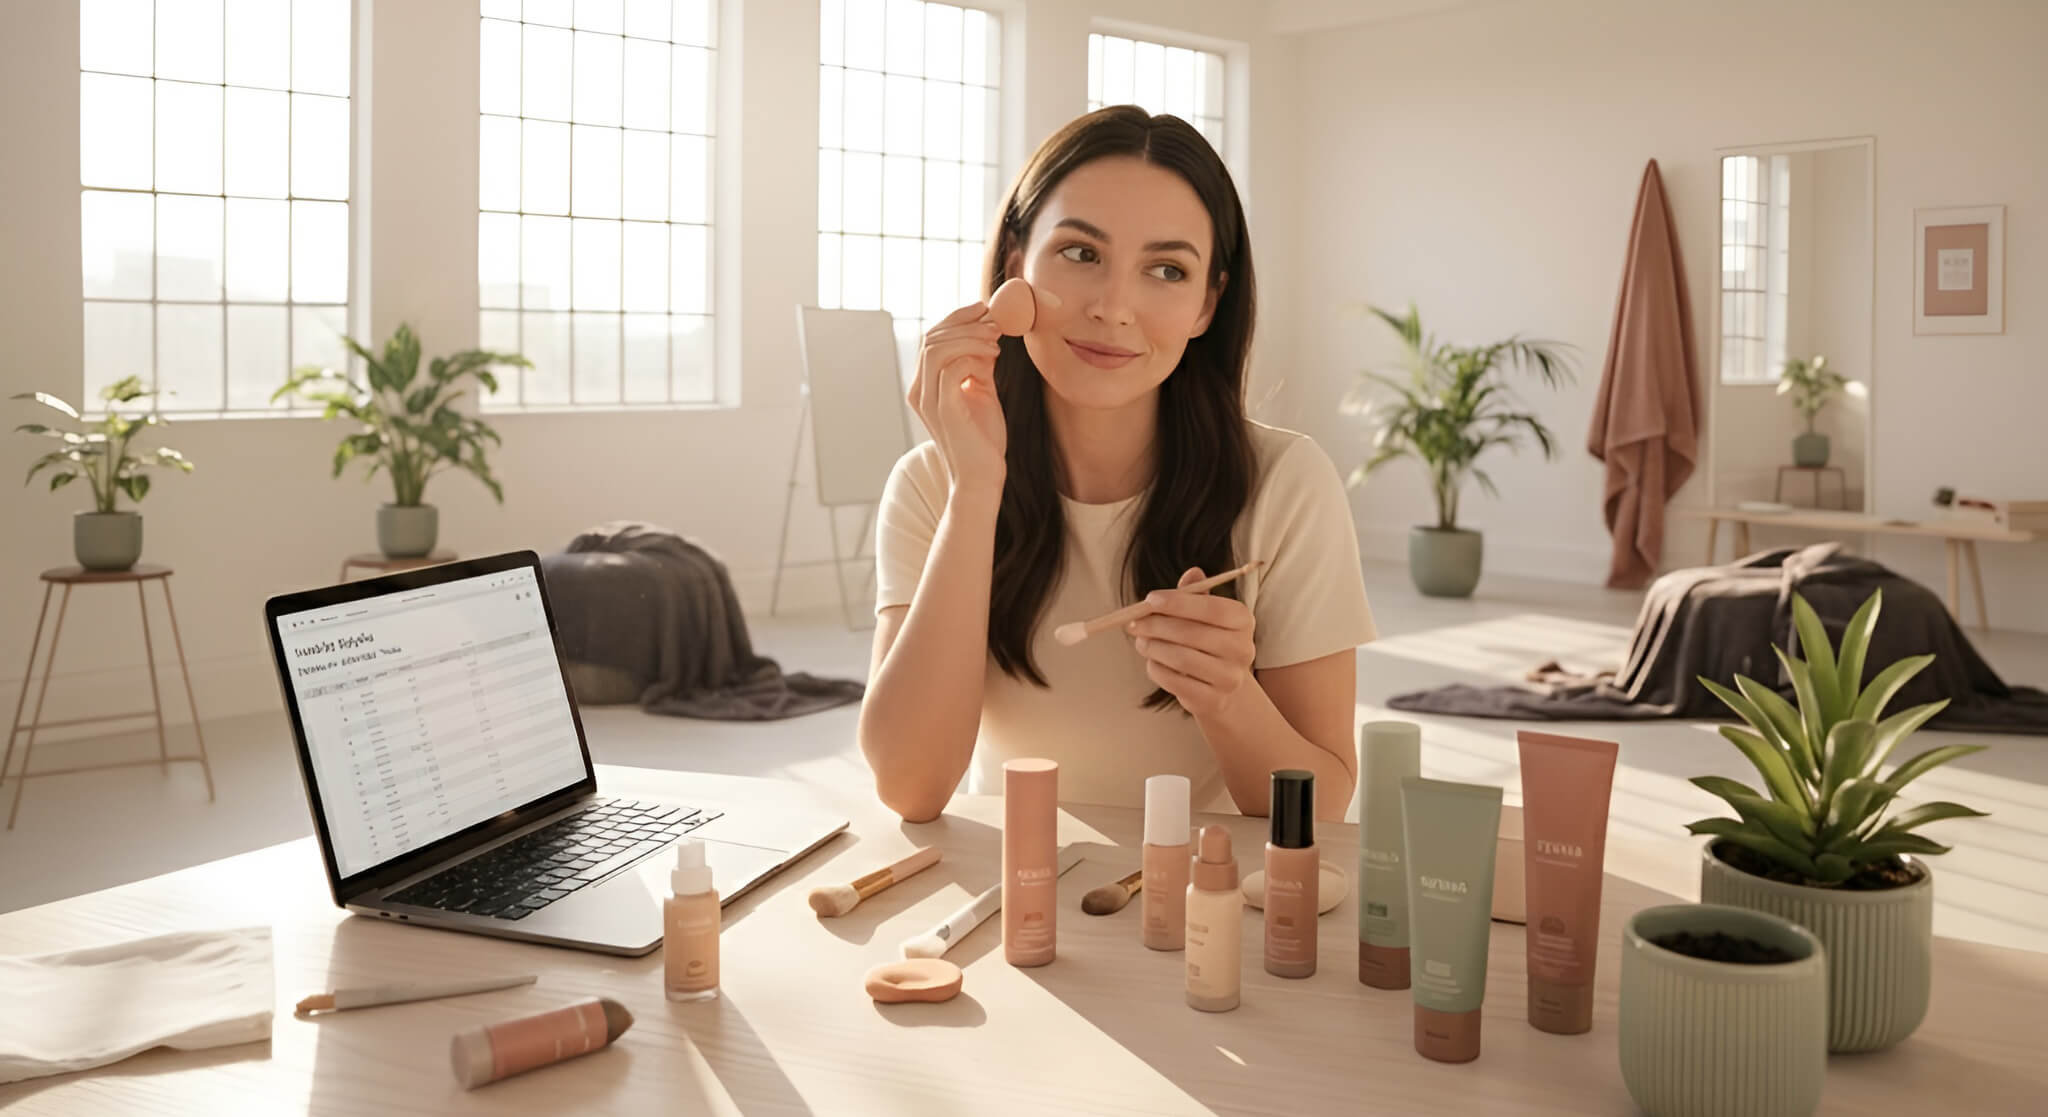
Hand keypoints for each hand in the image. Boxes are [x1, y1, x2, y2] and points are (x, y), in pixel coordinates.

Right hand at [909, 301, 1007, 500]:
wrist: (982, 478)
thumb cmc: (982, 440)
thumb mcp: (981, 392)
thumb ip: (978, 365)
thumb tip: (985, 335)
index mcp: (924, 386)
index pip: (931, 339)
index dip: (956, 319)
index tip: (984, 310)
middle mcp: (919, 391)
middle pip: (931, 338)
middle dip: (964, 322)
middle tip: (994, 321)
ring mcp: (929, 401)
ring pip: (936, 348)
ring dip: (969, 337)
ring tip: (995, 340)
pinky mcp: (944, 410)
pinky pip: (951, 368)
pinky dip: (972, 356)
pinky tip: (992, 359)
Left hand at [1127, 567, 1257, 718]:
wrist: (1220, 685)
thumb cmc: (1207, 640)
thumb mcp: (1204, 614)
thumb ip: (1196, 594)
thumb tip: (1192, 573)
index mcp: (1243, 620)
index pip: (1212, 608)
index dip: (1178, 603)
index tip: (1149, 600)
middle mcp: (1243, 649)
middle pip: (1193, 634)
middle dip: (1157, 626)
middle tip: (1134, 623)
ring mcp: (1230, 678)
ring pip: (1181, 659)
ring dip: (1153, 648)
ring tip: (1140, 641)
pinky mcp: (1213, 700)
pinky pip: (1175, 682)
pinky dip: (1157, 669)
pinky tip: (1152, 661)